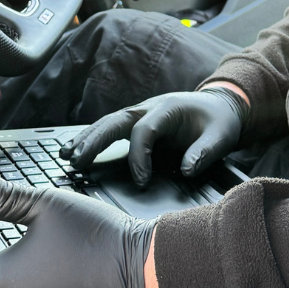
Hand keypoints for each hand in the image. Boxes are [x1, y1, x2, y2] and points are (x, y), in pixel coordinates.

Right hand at [62, 86, 248, 185]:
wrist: (221, 105)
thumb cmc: (220, 121)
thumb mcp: (221, 136)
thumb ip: (205, 152)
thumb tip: (187, 170)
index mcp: (168, 108)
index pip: (144, 129)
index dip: (139, 156)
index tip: (141, 182)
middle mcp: (150, 107)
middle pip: (116, 121)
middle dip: (95, 140)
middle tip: (77, 161)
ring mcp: (141, 112)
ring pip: (108, 122)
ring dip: (87, 138)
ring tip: (67, 155)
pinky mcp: (138, 121)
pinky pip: (112, 128)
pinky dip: (93, 137)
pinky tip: (77, 150)